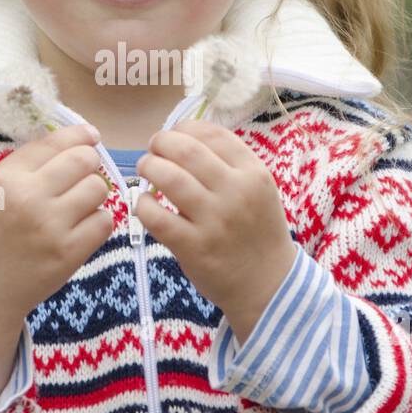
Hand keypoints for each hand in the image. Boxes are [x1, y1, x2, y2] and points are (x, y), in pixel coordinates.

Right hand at [0, 123, 112, 367]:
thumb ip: (29, 164)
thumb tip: (80, 139)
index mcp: (6, 177)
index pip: (55, 142)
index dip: (80, 135)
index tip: (91, 136)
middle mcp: (29, 197)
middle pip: (84, 160)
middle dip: (90, 163)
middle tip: (83, 176)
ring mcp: (51, 226)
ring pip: (99, 188)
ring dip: (94, 194)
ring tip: (77, 206)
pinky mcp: (69, 253)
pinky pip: (104, 221)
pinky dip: (97, 222)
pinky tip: (80, 229)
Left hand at [134, 119, 298, 341]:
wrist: (269, 283)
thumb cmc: (258, 231)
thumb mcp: (258, 189)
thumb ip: (230, 162)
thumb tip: (184, 136)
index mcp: (254, 173)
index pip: (211, 134)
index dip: (183, 129)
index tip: (173, 135)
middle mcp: (236, 192)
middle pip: (186, 150)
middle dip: (160, 143)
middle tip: (152, 150)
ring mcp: (214, 220)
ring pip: (168, 177)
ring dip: (149, 167)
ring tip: (146, 170)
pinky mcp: (194, 247)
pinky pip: (155, 216)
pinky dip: (143, 204)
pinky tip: (145, 204)